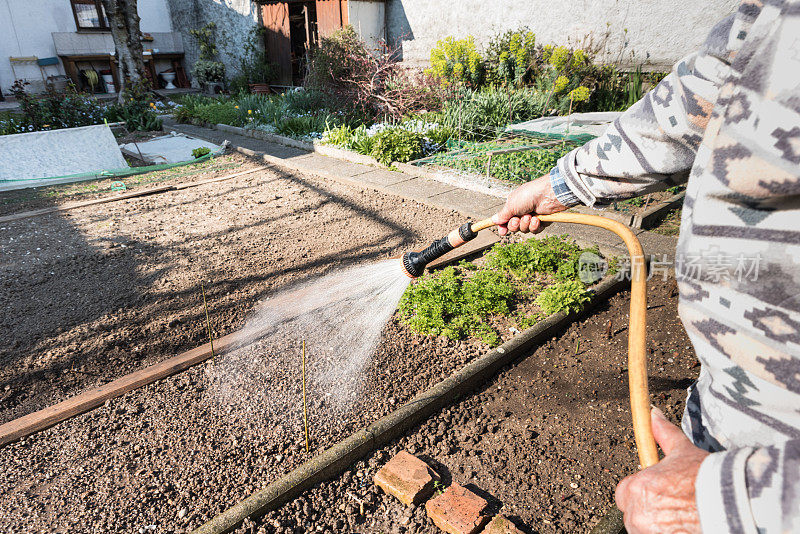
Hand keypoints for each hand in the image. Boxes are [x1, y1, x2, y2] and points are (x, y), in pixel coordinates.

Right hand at [492, 174, 567, 235]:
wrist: (548, 194)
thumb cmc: (529, 195)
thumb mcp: (511, 205)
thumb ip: (502, 215)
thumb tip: (494, 220)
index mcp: (514, 206)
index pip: (505, 219)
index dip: (503, 226)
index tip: (503, 232)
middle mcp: (522, 211)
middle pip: (514, 227)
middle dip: (515, 225)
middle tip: (517, 219)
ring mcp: (532, 217)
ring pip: (524, 229)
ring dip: (525, 224)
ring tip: (530, 216)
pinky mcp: (542, 221)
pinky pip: (535, 230)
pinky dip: (534, 226)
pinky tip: (537, 219)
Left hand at [615, 407, 708, 533]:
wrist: (731, 505)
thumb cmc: (707, 480)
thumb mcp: (683, 451)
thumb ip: (664, 434)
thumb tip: (654, 415)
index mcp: (637, 488)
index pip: (625, 493)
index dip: (641, 491)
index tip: (657, 491)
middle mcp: (638, 513)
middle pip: (633, 514)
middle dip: (648, 510)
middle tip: (672, 504)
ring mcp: (649, 532)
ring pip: (644, 528)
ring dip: (657, 524)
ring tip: (680, 515)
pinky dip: (667, 531)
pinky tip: (682, 525)